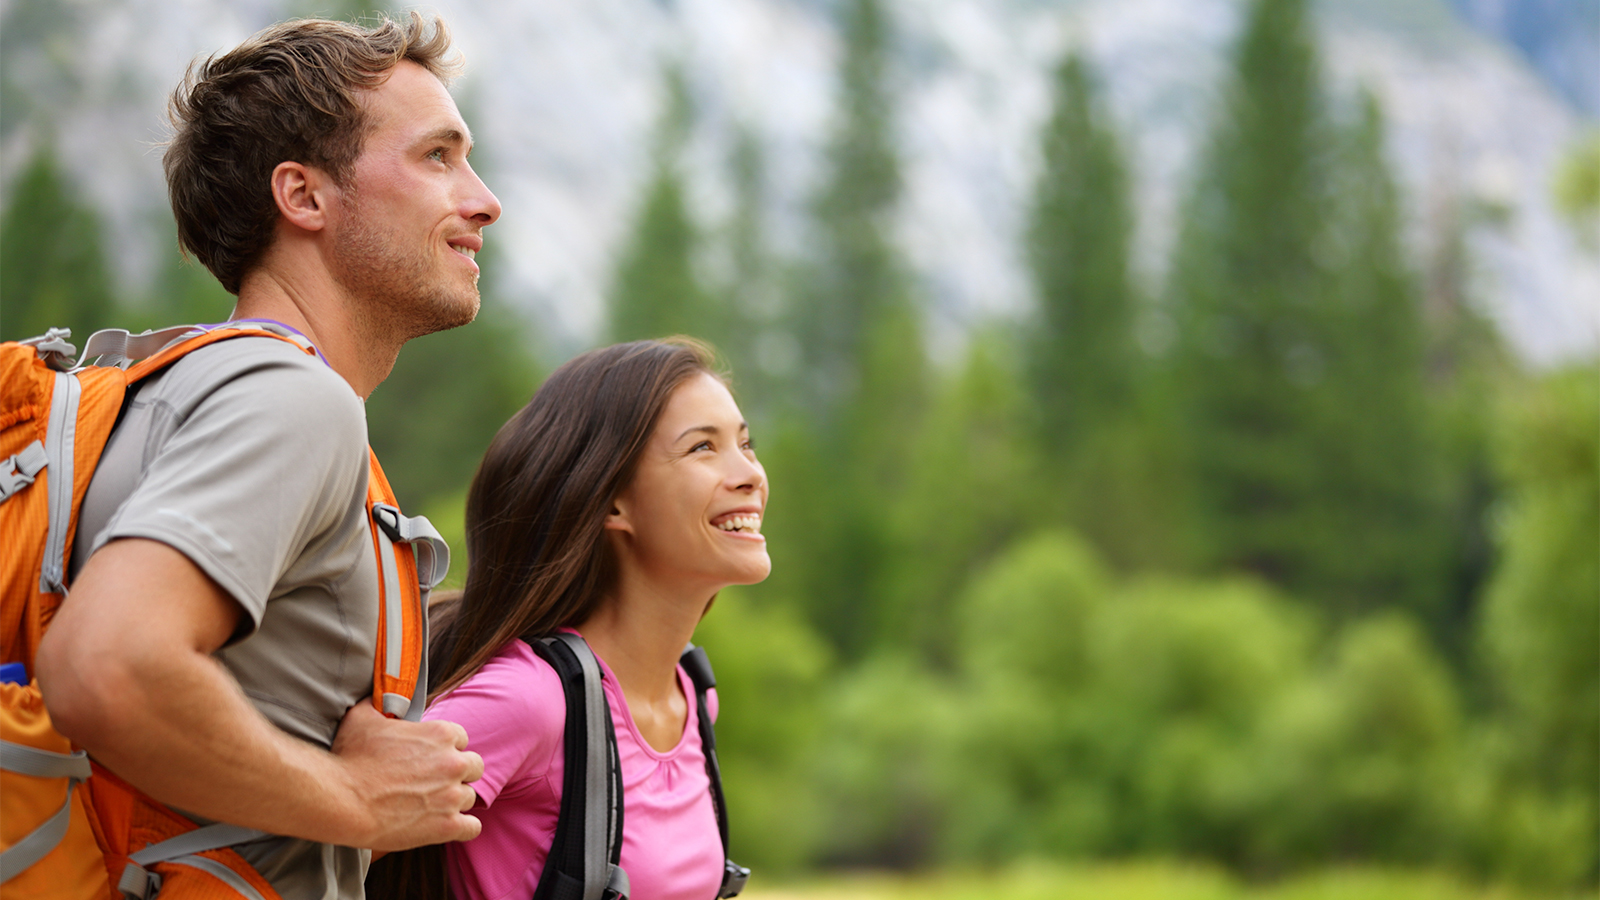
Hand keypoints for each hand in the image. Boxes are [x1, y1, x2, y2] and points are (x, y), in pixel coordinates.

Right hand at [329, 702, 483, 850]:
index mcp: (441, 735)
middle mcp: (453, 763)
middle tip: (435, 782)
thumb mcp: (362, 718)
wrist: (342, 801)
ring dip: (454, 801)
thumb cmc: (350, 759)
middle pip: (473, 767)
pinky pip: (472, 827)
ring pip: (469, 797)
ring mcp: (452, 796)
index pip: (462, 739)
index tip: (431, 758)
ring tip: (431, 806)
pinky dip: (463, 827)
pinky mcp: (447, 826)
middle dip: (457, 773)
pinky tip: (447, 825)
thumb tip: (379, 694)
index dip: (447, 749)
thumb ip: (378, 703)